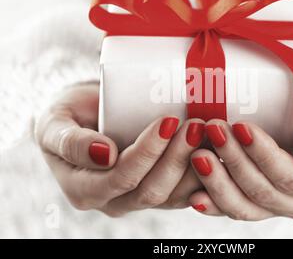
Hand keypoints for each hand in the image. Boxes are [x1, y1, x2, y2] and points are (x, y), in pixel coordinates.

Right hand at [35, 83, 203, 216]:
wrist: (83, 120)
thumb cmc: (67, 118)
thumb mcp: (53, 124)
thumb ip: (69, 141)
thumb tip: (104, 154)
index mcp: (85, 189)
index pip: (121, 177)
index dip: (146, 152)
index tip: (167, 121)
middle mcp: (113, 200)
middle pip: (152, 190)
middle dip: (177, 158)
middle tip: (196, 125)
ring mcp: (138, 198)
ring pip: (174, 195)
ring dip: (194, 166)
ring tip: (208, 134)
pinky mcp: (159, 190)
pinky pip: (184, 191)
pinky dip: (201, 173)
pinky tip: (214, 149)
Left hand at [188, 98, 292, 220]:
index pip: (292, 177)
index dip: (264, 155)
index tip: (242, 127)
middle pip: (262, 190)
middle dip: (234, 159)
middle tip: (214, 129)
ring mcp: (279, 207)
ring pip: (244, 206)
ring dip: (218, 181)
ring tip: (199, 156)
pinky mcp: (260, 205)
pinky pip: (234, 209)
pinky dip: (213, 204)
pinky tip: (195, 194)